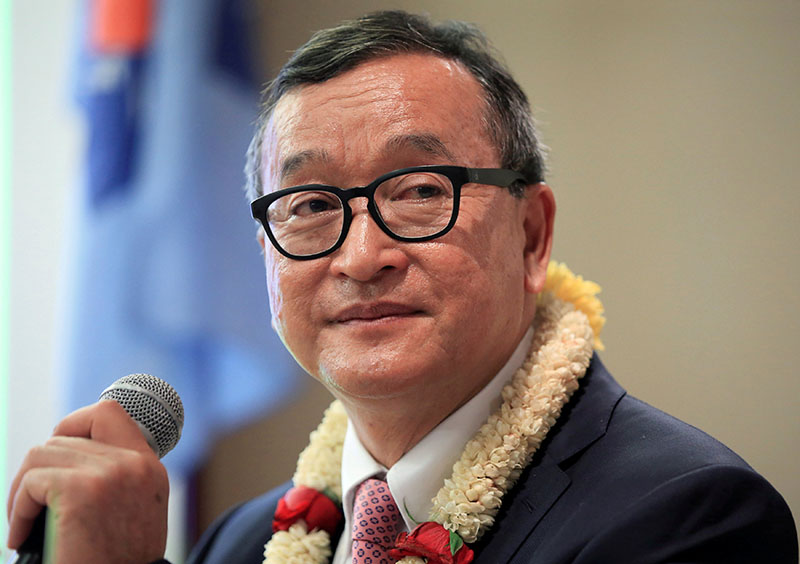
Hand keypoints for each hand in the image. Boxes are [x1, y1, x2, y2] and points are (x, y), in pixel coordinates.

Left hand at [7, 400, 168, 563]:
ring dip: (23, 489)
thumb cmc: (117, 562)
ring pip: (43, 453)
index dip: (75, 423)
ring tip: (25, 522)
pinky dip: (17, 510)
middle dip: (39, 467)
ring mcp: (110, 474)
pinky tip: (22, 536)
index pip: (109, 413)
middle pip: (65, 434)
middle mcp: (135, 464)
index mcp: (149, 468)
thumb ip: (114, 479)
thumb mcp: (131, 511)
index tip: (60, 449)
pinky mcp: (82, 491)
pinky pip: (32, 481)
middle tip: (32, 502)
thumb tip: (67, 454)